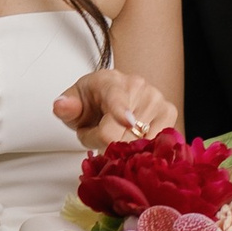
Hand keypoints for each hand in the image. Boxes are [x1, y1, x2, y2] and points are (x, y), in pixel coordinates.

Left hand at [52, 67, 177, 147]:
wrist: (112, 95)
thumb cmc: (91, 101)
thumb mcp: (73, 104)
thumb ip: (66, 107)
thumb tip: (62, 106)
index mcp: (110, 82)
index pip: (116, 99)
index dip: (120, 112)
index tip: (126, 120)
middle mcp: (138, 86)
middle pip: (123, 133)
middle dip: (105, 143)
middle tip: (99, 134)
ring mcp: (157, 98)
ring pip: (140, 142)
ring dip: (124, 148)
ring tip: (116, 133)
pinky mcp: (170, 112)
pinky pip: (157, 142)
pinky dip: (143, 149)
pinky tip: (134, 138)